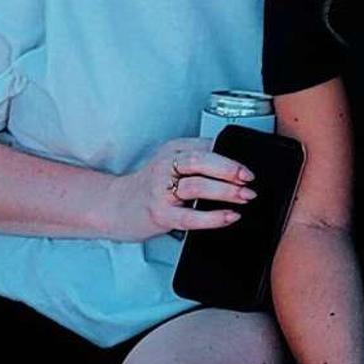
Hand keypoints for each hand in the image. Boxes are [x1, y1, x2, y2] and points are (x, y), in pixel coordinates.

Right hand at [104, 137, 256, 239]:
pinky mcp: (160, 214)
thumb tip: (235, 165)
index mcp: (172, 151)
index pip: (205, 146)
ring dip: (226, 191)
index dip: (230, 154)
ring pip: (197, 186)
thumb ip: (197, 162)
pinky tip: (229, 216)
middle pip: (201, 161)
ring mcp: (161, 191)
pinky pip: (190, 216)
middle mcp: (166, 167)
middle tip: (250, 179)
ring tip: (245, 197)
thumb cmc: (147, 187)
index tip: (250, 163)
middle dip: (230, 169)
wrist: (113, 206)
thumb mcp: (171, 164)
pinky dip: (213, 217)